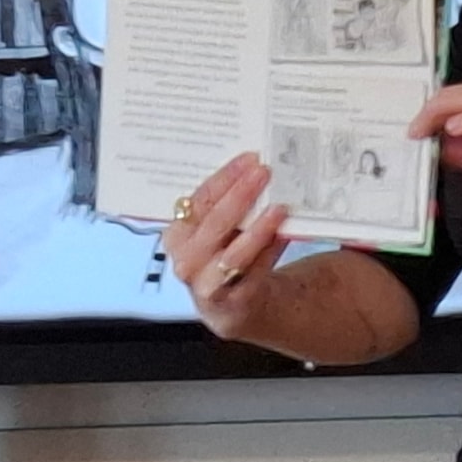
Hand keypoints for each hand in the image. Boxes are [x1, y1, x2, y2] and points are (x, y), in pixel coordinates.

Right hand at [161, 152, 290, 341]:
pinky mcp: (232, 302)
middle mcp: (186, 260)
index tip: (249, 159)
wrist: (235, 303)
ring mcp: (206, 284)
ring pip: (233, 253)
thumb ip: (227, 204)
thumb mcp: (218, 230)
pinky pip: (253, 273)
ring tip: (278, 208)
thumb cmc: (226, 254)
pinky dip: (270, 252)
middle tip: (264, 173)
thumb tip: (254, 168)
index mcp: (177, 234)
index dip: (225, 177)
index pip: (199, 200)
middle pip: (214, 223)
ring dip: (258, 229)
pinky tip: (284, 234)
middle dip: (240, 195)